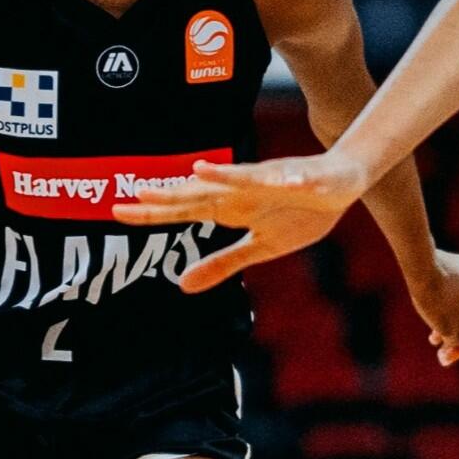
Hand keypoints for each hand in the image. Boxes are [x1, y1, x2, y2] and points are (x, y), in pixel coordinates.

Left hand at [114, 190, 343, 293]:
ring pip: (244, 178)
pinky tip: (282, 180)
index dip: (154, 212)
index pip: (184, 211)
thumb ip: (221, 264)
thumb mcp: (259, 248)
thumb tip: (181, 286)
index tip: (117, 211)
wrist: (341, 183)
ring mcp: (271, 182)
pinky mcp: (303, 177)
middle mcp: (242, 191)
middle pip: (203, 193)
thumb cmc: (298, 212)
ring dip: (224, 176)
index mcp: (230, 208)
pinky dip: (289, 180)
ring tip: (199, 172)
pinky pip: (296, 178)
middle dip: (175, 193)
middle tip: (139, 192)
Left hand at [406, 249, 458, 365]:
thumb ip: (455, 342)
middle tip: (437, 344)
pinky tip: (434, 303)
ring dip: (452, 316)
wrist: (421, 266)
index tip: (446, 356)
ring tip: (432, 329)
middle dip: (455, 333)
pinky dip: (451, 297)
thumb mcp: (445, 330)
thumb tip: (456, 343)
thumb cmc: (435, 300)